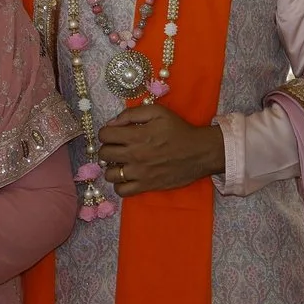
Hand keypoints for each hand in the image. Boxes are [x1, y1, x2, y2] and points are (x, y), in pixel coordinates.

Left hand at [94, 105, 224, 196]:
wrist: (199, 152)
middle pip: (104, 154)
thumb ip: (132, 114)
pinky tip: (127, 177)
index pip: (104, 135)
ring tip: (121, 163)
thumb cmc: (178, 130)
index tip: (114, 133)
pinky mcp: (146, 186)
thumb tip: (112, 123)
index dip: (106, 132)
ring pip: (110, 174)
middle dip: (107, 148)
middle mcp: (134, 156)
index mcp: (136, 136)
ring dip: (112, 167)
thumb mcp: (157, 112)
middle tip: (117, 147)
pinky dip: (120, 184)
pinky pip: (122, 191)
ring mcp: (139, 173)